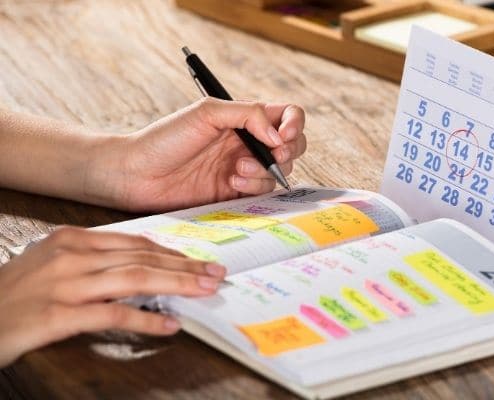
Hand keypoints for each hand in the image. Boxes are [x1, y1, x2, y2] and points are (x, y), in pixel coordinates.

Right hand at [0, 226, 225, 366]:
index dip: (171, 253)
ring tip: (204, 291)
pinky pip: (113, 315)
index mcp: (72, 240)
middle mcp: (70, 257)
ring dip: (177, 285)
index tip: (197, 261)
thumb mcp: (52, 264)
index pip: (135, 243)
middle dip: (185, 267)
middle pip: (142, 258)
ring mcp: (64, 285)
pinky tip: (169, 325)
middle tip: (215, 273)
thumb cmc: (15, 293)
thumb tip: (141, 267)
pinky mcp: (57, 315)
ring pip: (135, 279)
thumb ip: (94, 261)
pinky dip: (146, 319)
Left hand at [87, 98, 306, 211]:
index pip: (286, 115)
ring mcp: (244, 168)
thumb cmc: (165, 138)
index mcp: (244, 118)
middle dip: (287, 151)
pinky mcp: (236, 192)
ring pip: (279, 171)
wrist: (138, 175)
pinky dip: (254, 187)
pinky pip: (263, 192)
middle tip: (273, 154)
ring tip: (237, 169)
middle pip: (292, 145)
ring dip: (264, 170)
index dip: (294, 124)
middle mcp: (248, 142)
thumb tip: (278, 136)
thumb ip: (248, 115)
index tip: (283, 136)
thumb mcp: (206, 113)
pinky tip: (231, 181)